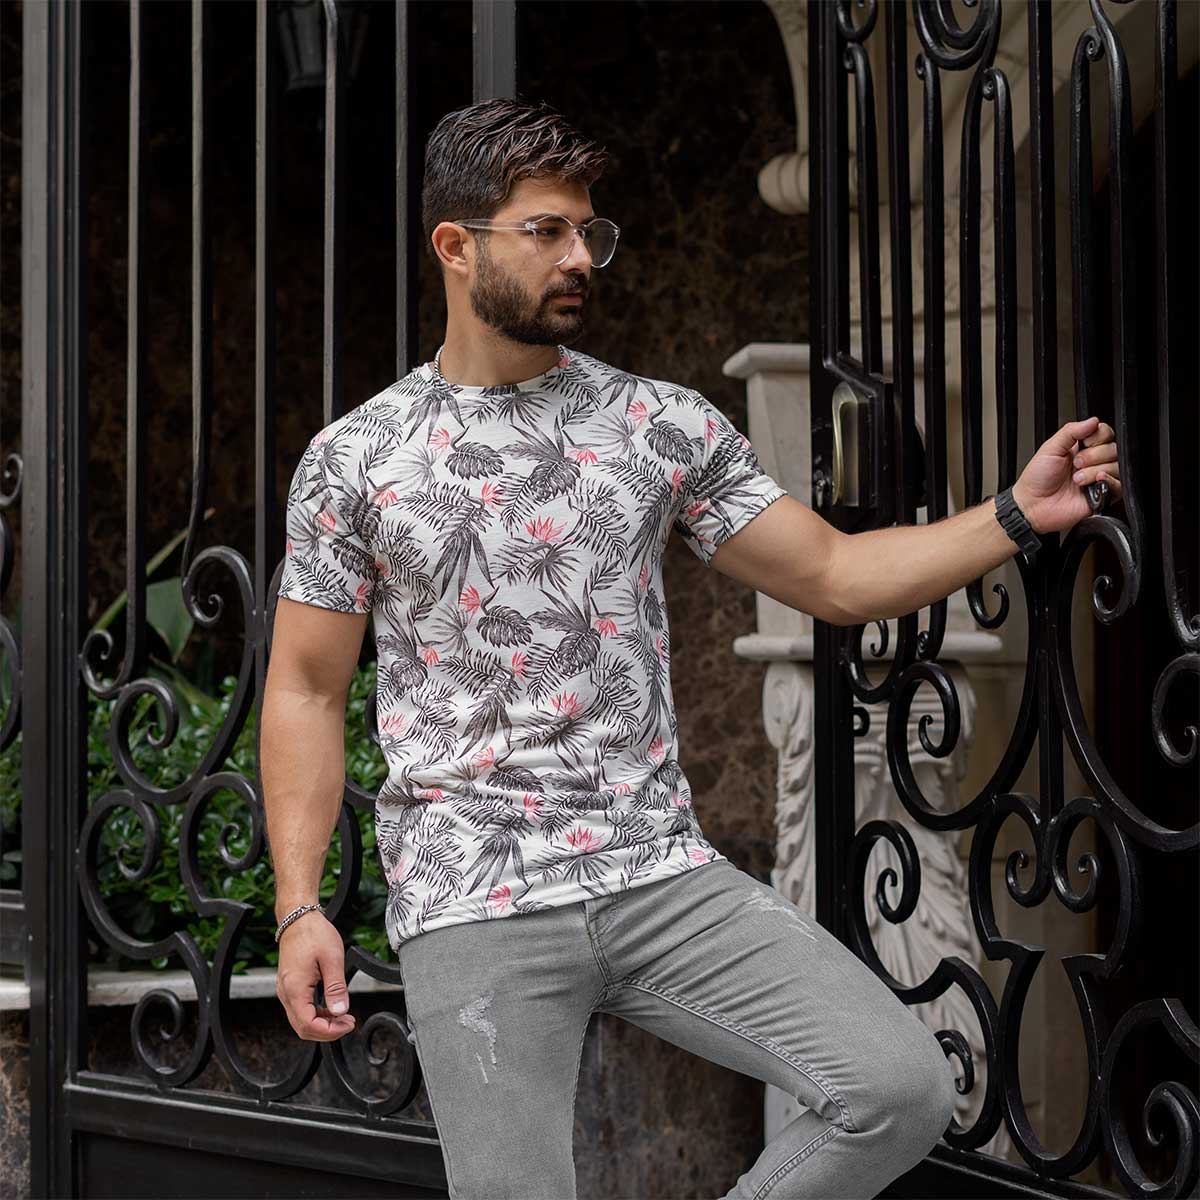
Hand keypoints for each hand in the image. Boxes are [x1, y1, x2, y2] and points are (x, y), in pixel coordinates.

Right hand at [274, 910, 355, 1040]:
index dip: (330, 1031)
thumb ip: (336, 987)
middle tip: (349, 1022)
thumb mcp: (332, 959)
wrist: (298, 918)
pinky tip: (331, 1008)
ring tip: (344, 1016)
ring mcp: (286, 991)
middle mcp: (286, 993)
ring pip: (301, 1021)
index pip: (308, 1025)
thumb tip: (340, 1011)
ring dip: (322, 1024)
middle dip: (327, 1031)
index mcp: (295, 989)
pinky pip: (300, 1009)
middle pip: (303, 1028)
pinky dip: (316, 1014)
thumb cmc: (314, 934)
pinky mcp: (290, 986)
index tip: (348, 1024)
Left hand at [1012, 415, 1121, 534]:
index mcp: (1082, 448)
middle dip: (1094, 455)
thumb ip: (1071, 431)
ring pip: (1116, 466)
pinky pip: (1119, 485)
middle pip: (1114, 448)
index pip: (1105, 433)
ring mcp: (1098, 478)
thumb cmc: (1037, 479)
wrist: (1033, 505)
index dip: (1098, 436)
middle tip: (1076, 464)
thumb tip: (1093, 420)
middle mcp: (1093, 462)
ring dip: (1094, 471)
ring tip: (1076, 479)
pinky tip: (1092, 484)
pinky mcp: (1103, 495)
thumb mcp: (1050, 448)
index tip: (1084, 442)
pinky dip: (1107, 482)